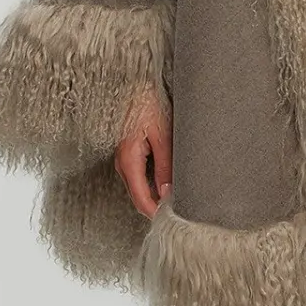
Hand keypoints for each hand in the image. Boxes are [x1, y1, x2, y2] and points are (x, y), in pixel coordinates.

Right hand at [114, 88, 172, 218]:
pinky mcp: (129, 156)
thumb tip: (168, 192)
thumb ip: (165, 166)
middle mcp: (122, 164)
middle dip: (159, 206)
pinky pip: (140, 178)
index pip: (141, 200)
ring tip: (179, 196)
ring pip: (140, 189)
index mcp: (129, 160)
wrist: (133, 87)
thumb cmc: (147, 105)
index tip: (174, 218)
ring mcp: (124, 161)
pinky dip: (153, 185)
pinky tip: (168, 182)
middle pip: (140, 197)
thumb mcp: (163, 135)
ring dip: (157, 195)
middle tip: (182, 209)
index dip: (157, 213)